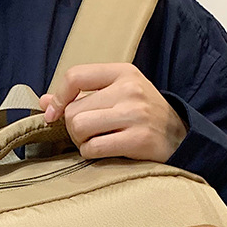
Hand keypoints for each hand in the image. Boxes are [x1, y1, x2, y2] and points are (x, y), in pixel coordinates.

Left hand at [40, 63, 187, 162]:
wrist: (182, 138)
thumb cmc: (144, 115)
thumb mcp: (119, 94)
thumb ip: (82, 95)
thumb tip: (44, 102)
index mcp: (123, 73)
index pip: (75, 76)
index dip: (57, 97)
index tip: (53, 114)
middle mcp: (129, 90)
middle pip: (73, 111)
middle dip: (73, 127)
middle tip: (88, 133)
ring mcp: (135, 114)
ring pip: (79, 128)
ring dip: (81, 141)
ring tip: (96, 141)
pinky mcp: (138, 139)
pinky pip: (93, 148)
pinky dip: (91, 153)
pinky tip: (105, 151)